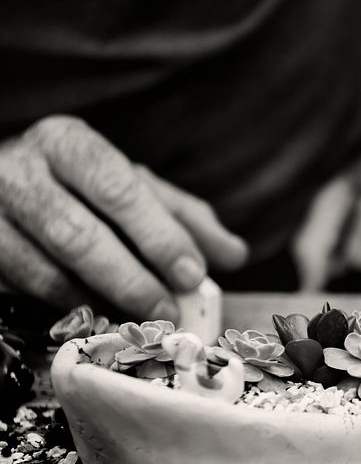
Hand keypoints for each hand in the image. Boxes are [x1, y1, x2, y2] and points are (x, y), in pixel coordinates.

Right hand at [0, 116, 247, 319]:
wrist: (1, 184)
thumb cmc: (79, 187)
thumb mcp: (133, 188)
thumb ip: (183, 218)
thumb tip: (234, 254)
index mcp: (68, 143)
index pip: (118, 188)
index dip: (158, 236)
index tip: (191, 274)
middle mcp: (18, 171)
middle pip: (77, 233)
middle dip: (131, 279)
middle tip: (168, 310)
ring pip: (43, 268)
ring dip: (99, 301)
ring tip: (138, 320)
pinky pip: (20, 289)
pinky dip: (64, 307)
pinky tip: (96, 316)